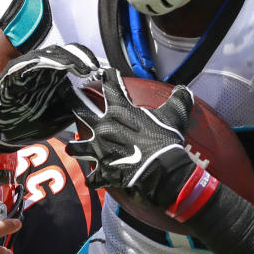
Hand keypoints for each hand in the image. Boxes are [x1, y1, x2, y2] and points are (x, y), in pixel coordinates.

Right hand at [0, 43, 99, 149]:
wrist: (6, 135)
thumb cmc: (34, 122)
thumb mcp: (61, 113)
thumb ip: (76, 101)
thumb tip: (97, 94)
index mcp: (53, 74)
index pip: (70, 57)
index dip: (83, 58)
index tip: (96, 67)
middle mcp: (39, 68)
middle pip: (57, 52)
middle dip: (74, 56)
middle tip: (87, 66)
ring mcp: (22, 70)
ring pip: (41, 55)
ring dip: (57, 58)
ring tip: (71, 65)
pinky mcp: (9, 76)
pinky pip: (20, 65)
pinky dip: (33, 64)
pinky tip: (45, 64)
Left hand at [68, 69, 195, 207]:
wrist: (160, 170)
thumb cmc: (165, 140)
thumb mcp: (175, 115)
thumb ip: (178, 99)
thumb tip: (184, 90)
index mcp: (120, 111)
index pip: (111, 85)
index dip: (108, 76)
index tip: (106, 72)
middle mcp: (104, 127)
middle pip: (81, 110)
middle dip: (74, 102)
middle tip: (69, 97)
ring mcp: (100, 150)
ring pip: (77, 147)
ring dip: (75, 147)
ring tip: (73, 147)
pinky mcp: (103, 172)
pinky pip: (92, 178)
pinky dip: (93, 180)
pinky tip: (92, 181)